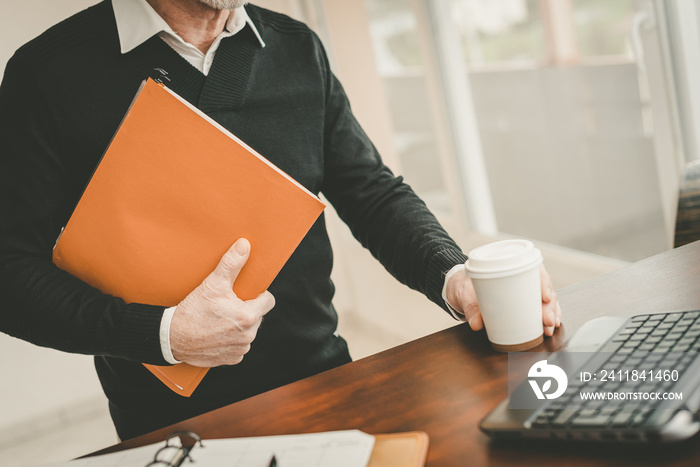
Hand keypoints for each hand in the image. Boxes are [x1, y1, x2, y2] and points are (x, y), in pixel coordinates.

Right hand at [170, 238, 274, 366]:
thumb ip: (231, 263)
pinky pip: (238, 346)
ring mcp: (240, 349)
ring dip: (239, 325)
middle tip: (228, 305)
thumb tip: (244, 245)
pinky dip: (231, 340)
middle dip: (247, 310)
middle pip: (258, 317)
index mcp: (248, 316)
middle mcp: (248, 336)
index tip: (246, 293)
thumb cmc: (193, 310)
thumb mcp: (213, 284)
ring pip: (248, 332)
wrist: (171, 337)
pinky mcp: (231, 359)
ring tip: (221, 319)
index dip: (258, 295)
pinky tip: (217, 333)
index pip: (268, 301)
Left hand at [445, 264, 561, 336]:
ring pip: (545, 300)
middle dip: (550, 305)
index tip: (545, 296)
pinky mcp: (521, 305)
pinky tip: (550, 327)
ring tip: (550, 327)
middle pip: (543, 288)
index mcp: (510, 266)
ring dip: (552, 313)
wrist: (457, 291)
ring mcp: (523, 292)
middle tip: (548, 320)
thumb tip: (476, 324)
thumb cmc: (464, 286)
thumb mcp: (465, 294)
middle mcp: (520, 278)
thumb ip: (470, 308)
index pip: (534, 269)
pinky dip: (547, 318)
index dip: (544, 282)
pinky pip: (539, 310)